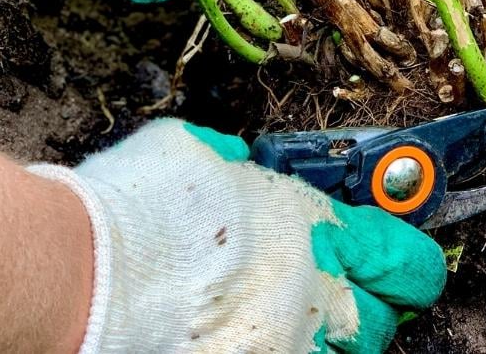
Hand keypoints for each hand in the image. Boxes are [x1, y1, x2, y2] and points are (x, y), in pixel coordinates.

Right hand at [30, 120, 445, 352]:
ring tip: (287, 325)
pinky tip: (245, 340)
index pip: (403, 255)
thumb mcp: (194, 152)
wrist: (82, 274)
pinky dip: (281, 353)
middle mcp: (317, 292)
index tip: (395, 265)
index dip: (404, 262)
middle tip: (340, 301)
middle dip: (365, 310)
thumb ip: (234, 165)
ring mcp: (290, 343)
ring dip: (327, 341)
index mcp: (314, 228)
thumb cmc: (134, 207)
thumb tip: (234, 166)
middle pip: (383, 320)